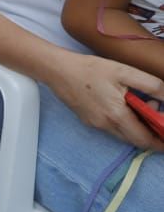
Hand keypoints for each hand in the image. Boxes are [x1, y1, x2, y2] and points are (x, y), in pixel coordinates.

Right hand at [48, 53, 163, 151]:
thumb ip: (152, 85)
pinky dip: (124, 124)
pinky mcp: (89, 121)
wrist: (58, 71)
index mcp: (117, 115)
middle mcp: (106, 125)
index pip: (144, 138)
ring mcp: (96, 125)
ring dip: (138, 128)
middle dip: (151, 134)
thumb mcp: (125, 72)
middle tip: (159, 118)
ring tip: (143, 107)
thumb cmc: (91, 69)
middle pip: (135, 140)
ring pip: (124, 135)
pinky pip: (112, 129)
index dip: (160, 142)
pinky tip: (124, 107)